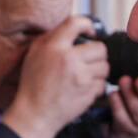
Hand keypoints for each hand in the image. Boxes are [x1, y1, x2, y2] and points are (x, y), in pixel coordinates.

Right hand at [3, 15, 108, 137]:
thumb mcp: (34, 54)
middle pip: (100, 48)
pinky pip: (103, 83)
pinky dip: (96, 86)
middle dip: (96, 53)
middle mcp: (69, 59)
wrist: (35, 114)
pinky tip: (85, 88)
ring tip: (86, 75)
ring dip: (98, 70)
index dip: (87, 25)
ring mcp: (81, 77)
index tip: (91, 32)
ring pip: (105, 66)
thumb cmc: (33, 85)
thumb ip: (51, 38)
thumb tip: (72, 29)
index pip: (76, 23)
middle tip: (89, 60)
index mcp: (54, 47)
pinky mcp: (88, 92)